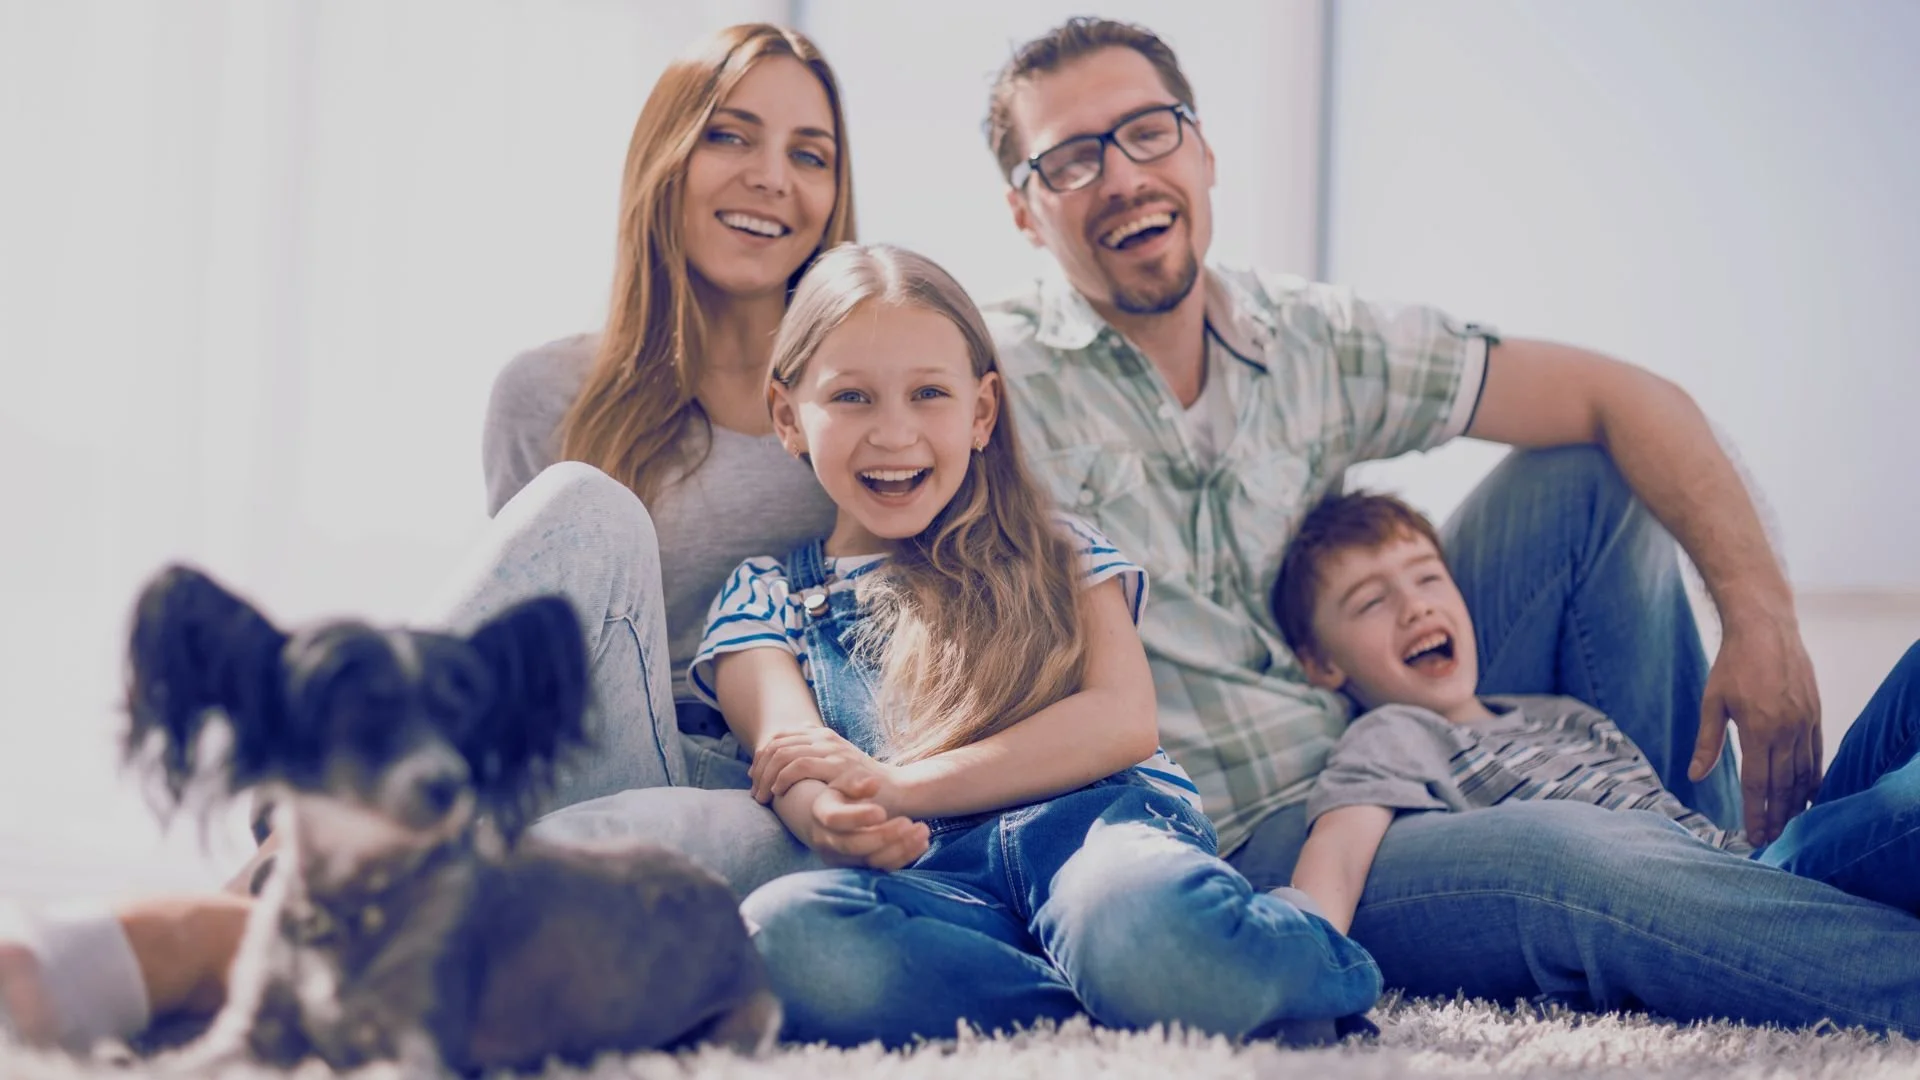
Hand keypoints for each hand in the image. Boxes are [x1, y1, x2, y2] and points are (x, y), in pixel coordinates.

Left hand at [751, 727, 904, 813]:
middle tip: (755, 791)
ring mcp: (831, 750)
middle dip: (760, 768)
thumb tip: (793, 751)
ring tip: (763, 796)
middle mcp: (825, 738)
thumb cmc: (864, 785)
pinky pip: (799, 765)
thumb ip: (817, 756)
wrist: (897, 791)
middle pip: (776, 744)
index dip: (761, 756)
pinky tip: (778, 793)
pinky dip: (782, 778)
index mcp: (822, 735)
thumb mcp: (838, 764)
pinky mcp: (837, 766)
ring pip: (783, 754)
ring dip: (767, 776)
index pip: (779, 737)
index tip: (755, 778)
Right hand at [792, 774, 928, 870]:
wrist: (832, 820)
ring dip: (900, 848)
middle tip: (909, 822)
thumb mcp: (844, 780)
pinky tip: (922, 843)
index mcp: (821, 813)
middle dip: (884, 836)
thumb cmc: (842, 794)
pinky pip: (883, 869)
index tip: (882, 811)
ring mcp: (843, 859)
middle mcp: (828, 841)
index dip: (858, 817)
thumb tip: (874, 784)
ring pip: (871, 860)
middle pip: (854, 845)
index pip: (835, 819)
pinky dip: (904, 858)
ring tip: (923, 831)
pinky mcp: (861, 869)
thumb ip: (856, 781)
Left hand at [1689, 610, 1822, 844]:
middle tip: (1772, 839)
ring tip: (1789, 825)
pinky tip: (1809, 796)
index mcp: (1758, 730)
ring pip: (1804, 774)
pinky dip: (1814, 779)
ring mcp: (1805, 723)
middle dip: (1777, 816)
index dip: (1755, 812)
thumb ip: (1708, 742)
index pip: (1756, 783)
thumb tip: (1695, 776)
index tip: (1753, 835)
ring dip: (1797, 803)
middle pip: (1783, 785)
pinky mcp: (1815, 715)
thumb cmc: (1733, 664)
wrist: (1766, 629)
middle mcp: (1786, 730)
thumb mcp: (1712, 702)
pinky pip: (1817, 755)